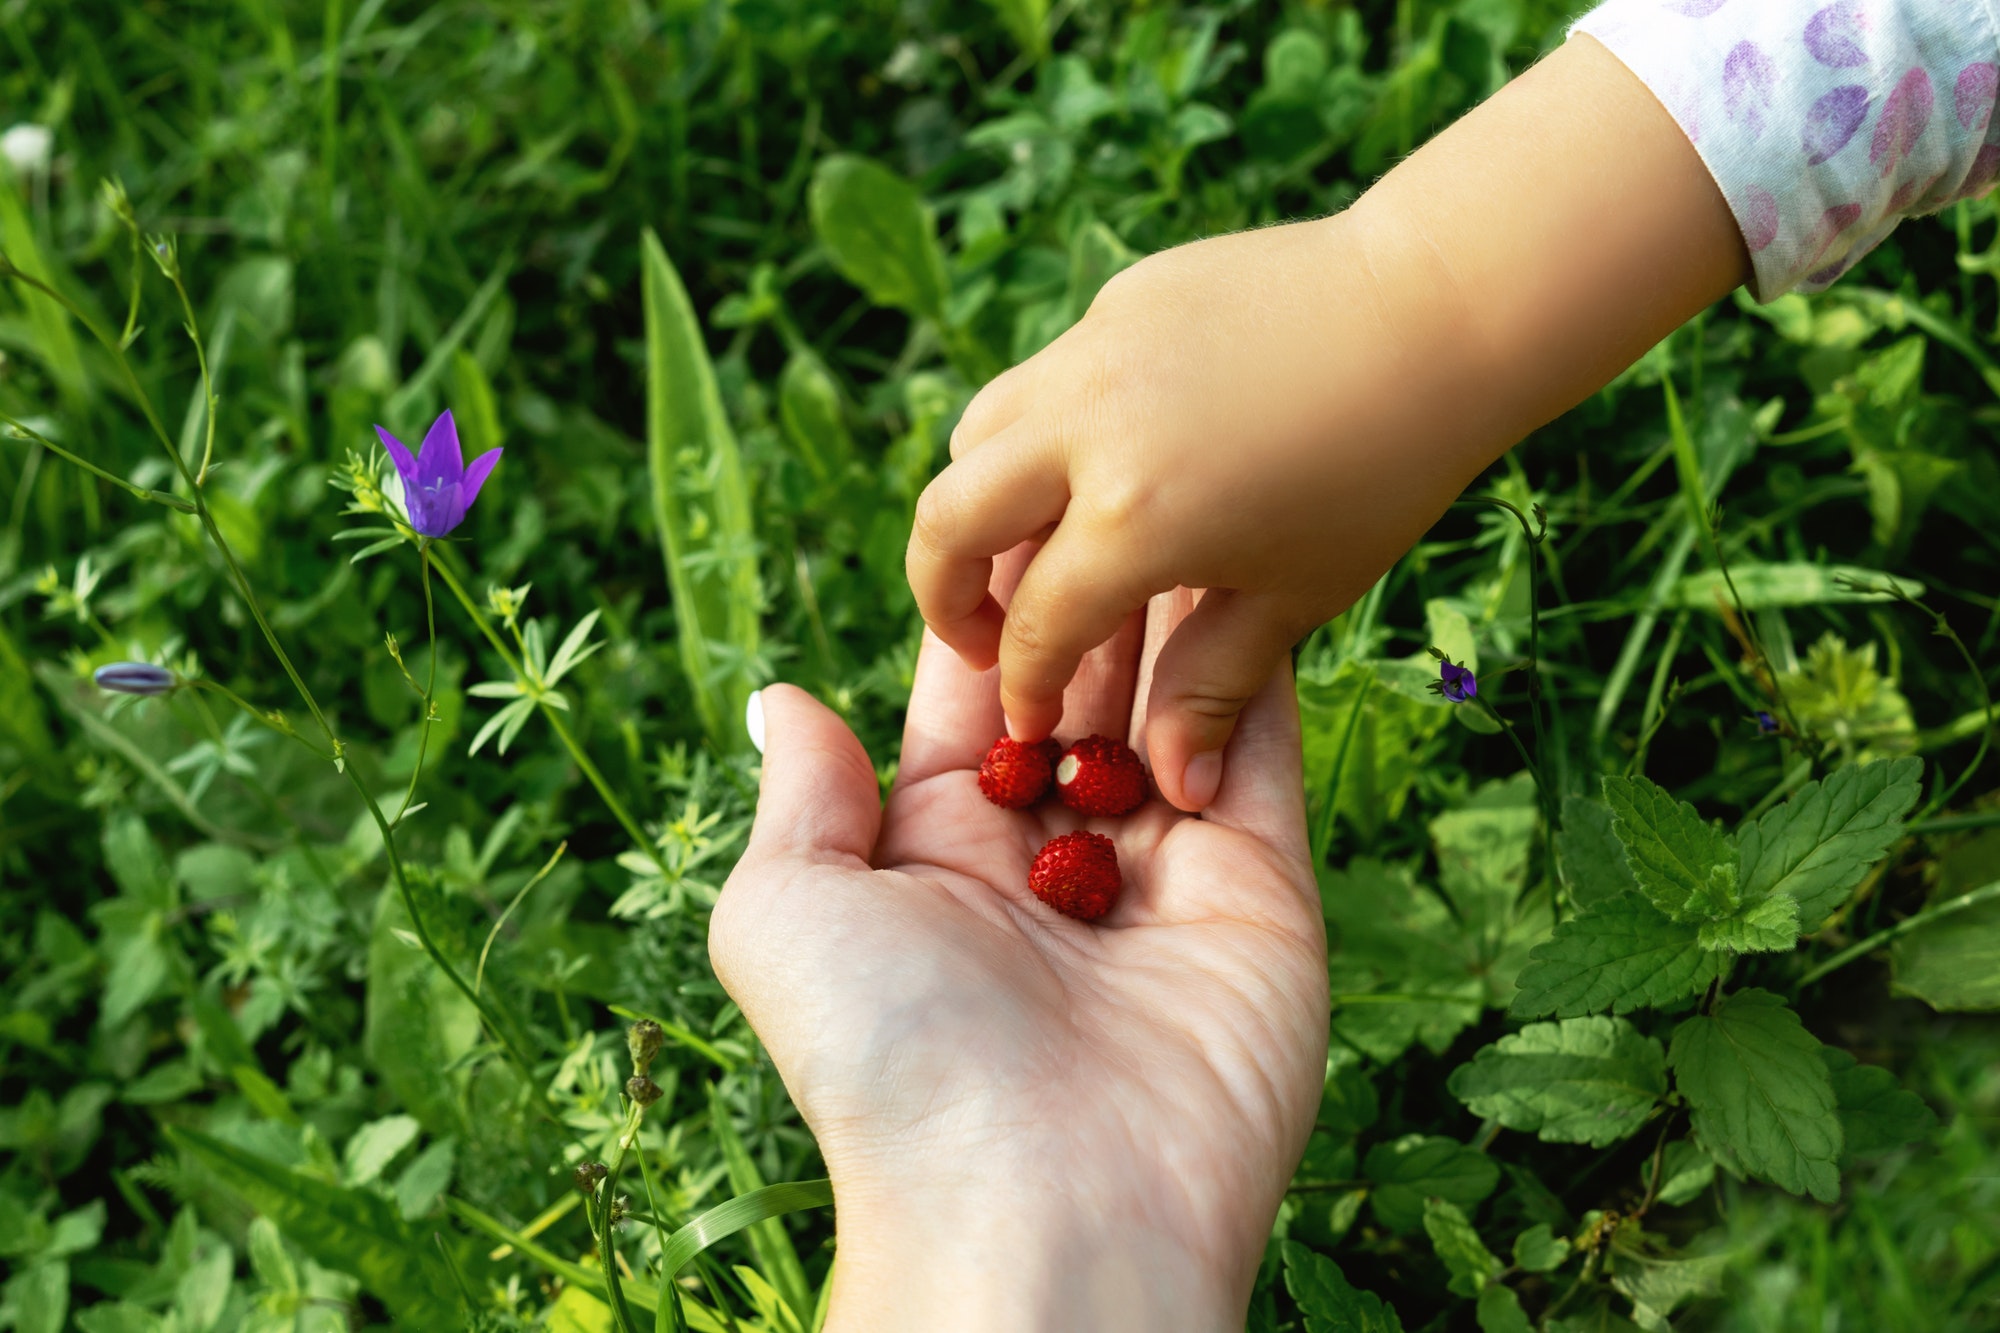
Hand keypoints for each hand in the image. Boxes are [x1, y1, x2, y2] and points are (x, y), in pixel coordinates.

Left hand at [710, 564, 1328, 1332]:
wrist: (1047, 1207)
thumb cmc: (894, 1062)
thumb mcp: (788, 915)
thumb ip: (803, 800)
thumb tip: (780, 700)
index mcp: (937, 855)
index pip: (970, 699)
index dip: (984, 608)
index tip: (1005, 505)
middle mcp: (1049, 861)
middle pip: (1079, 694)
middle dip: (1087, 599)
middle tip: (1107, 480)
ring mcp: (1161, 879)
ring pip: (1171, 711)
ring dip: (1172, 617)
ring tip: (1181, 495)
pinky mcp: (1259, 895)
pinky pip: (1257, 759)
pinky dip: (1253, 672)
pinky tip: (1250, 573)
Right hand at [906, 35, 1746, 810]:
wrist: (1438, 308)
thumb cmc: (1381, 472)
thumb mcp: (1294, 595)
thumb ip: (1212, 688)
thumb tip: (1174, 789)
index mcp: (1132, 520)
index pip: (1036, 625)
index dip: (1024, 687)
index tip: (1028, 721)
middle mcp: (1086, 429)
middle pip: (949, 519)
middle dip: (943, 592)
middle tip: (981, 637)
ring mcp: (1095, 353)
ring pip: (978, 433)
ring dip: (979, 500)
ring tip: (1028, 547)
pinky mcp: (1120, 303)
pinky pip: (1048, 379)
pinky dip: (1045, 435)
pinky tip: (1110, 464)